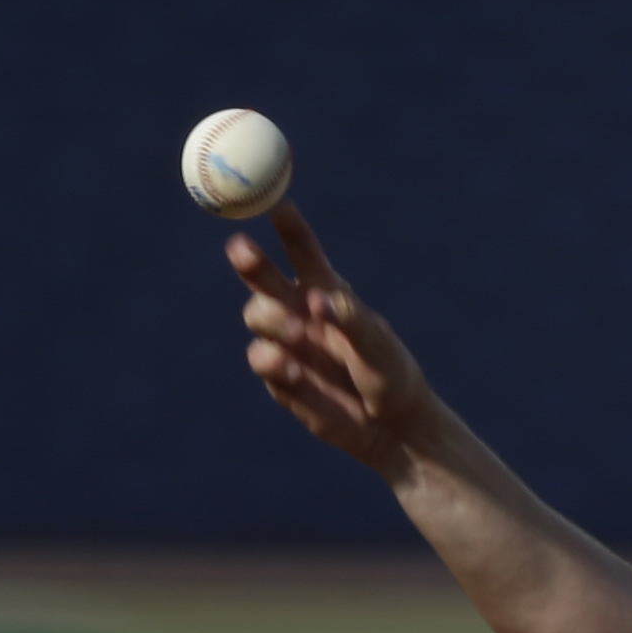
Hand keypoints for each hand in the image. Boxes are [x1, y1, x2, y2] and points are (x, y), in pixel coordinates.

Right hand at [228, 205, 433, 470]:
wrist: (389, 427)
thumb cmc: (391, 375)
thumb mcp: (377, 344)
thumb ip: (349, 318)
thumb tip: (316, 301)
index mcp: (328, 292)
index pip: (303, 253)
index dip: (288, 227)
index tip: (277, 205)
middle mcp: (301, 312)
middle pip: (263, 278)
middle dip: (249, 260)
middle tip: (240, 248)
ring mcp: (286, 343)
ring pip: (256, 316)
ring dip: (269, 319)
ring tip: (294, 335)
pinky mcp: (279, 377)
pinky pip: (261, 358)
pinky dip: (271, 360)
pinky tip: (291, 370)